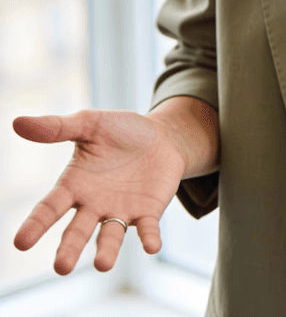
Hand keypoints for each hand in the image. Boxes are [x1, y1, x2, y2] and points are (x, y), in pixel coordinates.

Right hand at [12, 109, 187, 274]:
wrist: (162, 135)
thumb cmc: (120, 131)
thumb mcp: (90, 124)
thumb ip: (57, 127)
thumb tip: (17, 122)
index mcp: (74, 186)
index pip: (49, 208)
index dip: (36, 224)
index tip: (21, 242)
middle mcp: (93, 205)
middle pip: (77, 231)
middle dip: (70, 249)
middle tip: (62, 267)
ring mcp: (120, 211)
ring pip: (110, 236)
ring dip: (107, 251)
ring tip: (103, 264)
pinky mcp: (148, 212)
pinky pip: (147, 228)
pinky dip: (149, 237)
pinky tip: (152, 246)